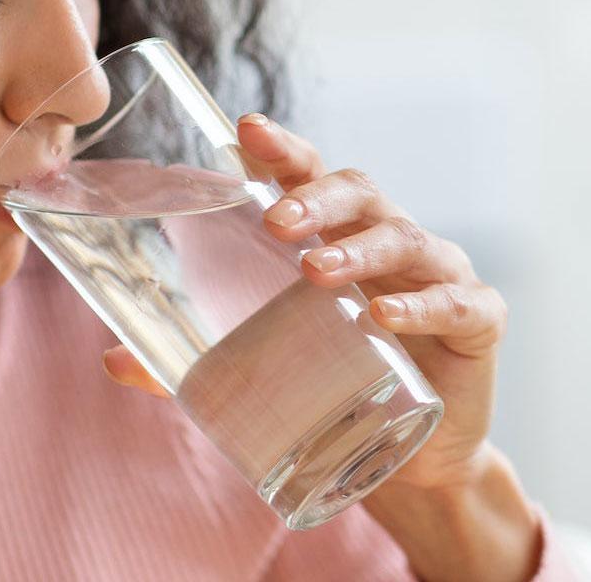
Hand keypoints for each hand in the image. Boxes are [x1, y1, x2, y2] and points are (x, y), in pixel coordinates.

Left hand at [102, 113, 507, 493]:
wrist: (413, 461)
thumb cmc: (336, 386)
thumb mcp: (263, 371)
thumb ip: (190, 365)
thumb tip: (112, 361)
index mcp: (337, 237)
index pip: (309, 175)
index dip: (283, 149)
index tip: (246, 130)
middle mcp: (388, 242)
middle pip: (359, 192)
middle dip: (316, 197)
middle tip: (275, 221)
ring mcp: (438, 275)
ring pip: (405, 238)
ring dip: (359, 248)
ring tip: (315, 272)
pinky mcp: (478, 320)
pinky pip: (457, 300)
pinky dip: (422, 306)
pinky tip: (384, 317)